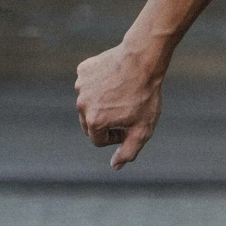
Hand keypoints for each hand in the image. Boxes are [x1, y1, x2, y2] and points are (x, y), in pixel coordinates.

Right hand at [74, 43, 165, 168]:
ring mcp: (80, 86)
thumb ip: (129, 150)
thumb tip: (115, 166)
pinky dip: (99, 87)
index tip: (130, 128)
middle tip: (127, 114)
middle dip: (106, 124)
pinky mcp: (82, 71)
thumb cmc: (146, 95)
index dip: (116, 138)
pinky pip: (89, 85)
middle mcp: (82, 104)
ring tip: (122, 96)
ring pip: (89, 104)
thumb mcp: (143, 129)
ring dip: (102, 105)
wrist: (143, 59)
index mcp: (94, 121)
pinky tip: (116, 82)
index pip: (99, 141)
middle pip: (90, 125)